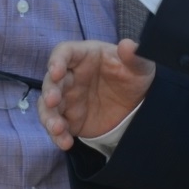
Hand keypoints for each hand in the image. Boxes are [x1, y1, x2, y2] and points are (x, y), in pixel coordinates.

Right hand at [40, 38, 155, 149]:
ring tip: (57, 128)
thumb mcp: (141, 66)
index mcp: (85, 56)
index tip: (56, 70)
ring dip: (49, 116)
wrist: (137, 104)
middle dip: (50, 90)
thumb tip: (127, 45)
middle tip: (53, 100)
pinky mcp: (70, 119)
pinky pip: (57, 126)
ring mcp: (68, 98)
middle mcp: (71, 76)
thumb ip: (134, 56)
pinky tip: (65, 143)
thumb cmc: (134, 76)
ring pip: (48, 106)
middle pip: (51, 81)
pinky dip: (57, 135)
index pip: (64, 52)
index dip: (57, 60)